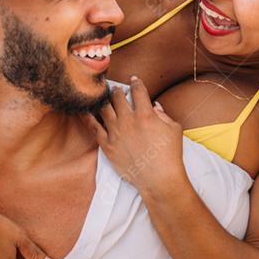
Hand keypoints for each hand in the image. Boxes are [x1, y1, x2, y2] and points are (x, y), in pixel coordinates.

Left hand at [88, 76, 185, 192]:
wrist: (159, 179)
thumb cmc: (170, 154)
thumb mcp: (174, 129)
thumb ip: (163, 114)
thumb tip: (154, 106)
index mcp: (145, 114)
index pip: (138, 91)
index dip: (136, 82)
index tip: (134, 80)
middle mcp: (128, 120)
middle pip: (117, 97)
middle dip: (117, 90)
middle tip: (116, 88)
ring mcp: (116, 133)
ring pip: (104, 109)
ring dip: (104, 100)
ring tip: (102, 96)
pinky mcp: (107, 145)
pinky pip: (94, 127)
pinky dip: (88, 117)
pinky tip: (84, 110)